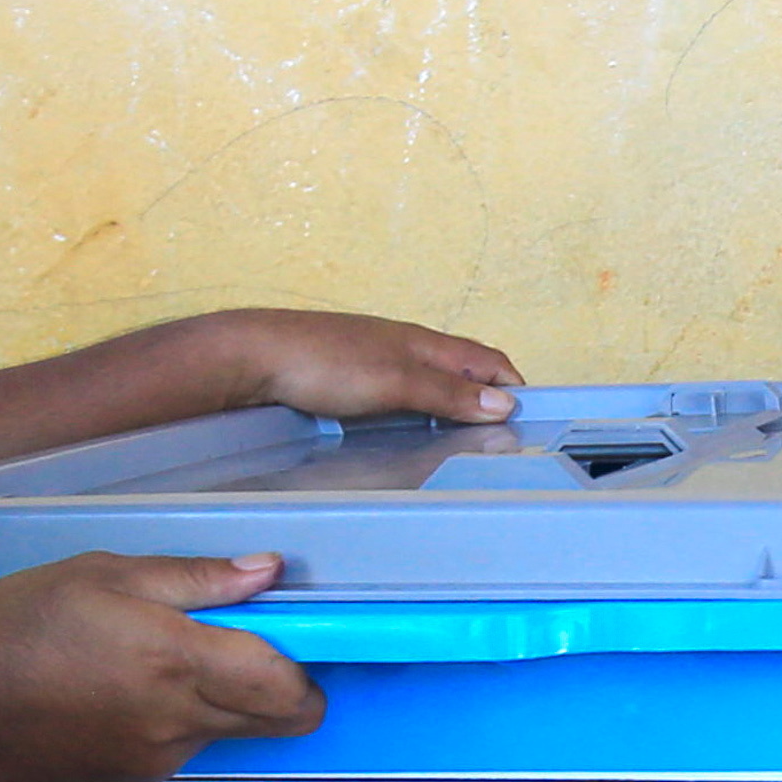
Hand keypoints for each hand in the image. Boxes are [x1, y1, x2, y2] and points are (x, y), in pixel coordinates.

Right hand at [0, 551, 326, 781]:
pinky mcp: (137, 780)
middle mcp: (183, 720)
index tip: (294, 630)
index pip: (289, 683)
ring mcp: (162, 758)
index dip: (308, 661)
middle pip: (283, 719)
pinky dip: (182, 719)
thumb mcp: (100, 574)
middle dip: (287, 686)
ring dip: (227, 699)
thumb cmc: (17, 628)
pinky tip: (123, 690)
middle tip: (247, 644)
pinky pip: (188, 746)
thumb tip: (267, 572)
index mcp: (180, 661)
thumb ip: (194, 578)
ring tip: (157, 658)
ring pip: (235, 731)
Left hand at [207, 308, 518, 424]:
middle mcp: (404, 347)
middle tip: (500, 435)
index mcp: (424, 342)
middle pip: (460, 370)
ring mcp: (375, 360)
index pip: (486, 360)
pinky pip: (399, 393)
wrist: (252, 357)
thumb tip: (503, 403)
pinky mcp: (348, 377)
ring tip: (461, 438)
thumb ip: (448, 394)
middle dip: (486, 397)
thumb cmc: (322, 361)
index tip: (529, 417)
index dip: (511, 385)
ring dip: (451, 405)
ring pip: (429, 381)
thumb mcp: (396, 382)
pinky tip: (407, 431)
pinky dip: (417, 411)